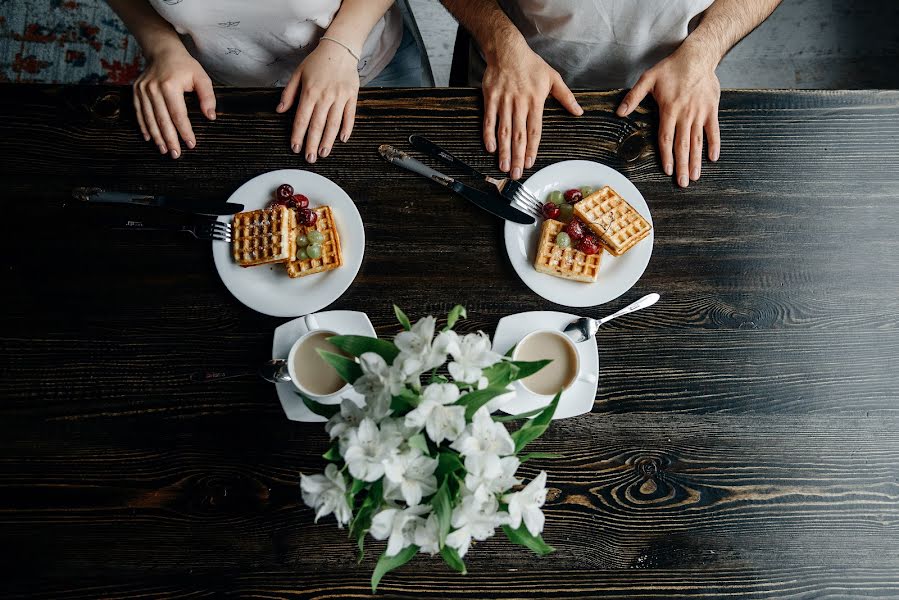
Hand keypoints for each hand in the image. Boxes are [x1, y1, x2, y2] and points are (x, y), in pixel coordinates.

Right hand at [133, 44, 215, 158]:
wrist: (163, 51)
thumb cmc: (185, 66)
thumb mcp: (201, 77)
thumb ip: (208, 97)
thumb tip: (210, 117)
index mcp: (170, 85)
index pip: (178, 115)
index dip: (185, 131)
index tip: (191, 144)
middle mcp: (153, 89)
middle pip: (163, 120)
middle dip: (170, 139)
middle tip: (176, 154)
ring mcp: (142, 90)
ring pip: (150, 119)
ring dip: (157, 137)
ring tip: (164, 150)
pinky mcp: (136, 91)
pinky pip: (139, 113)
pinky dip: (145, 127)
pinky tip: (150, 139)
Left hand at [276, 41, 359, 162]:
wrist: (340, 49)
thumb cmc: (317, 62)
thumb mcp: (298, 74)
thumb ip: (289, 93)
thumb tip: (280, 110)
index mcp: (309, 92)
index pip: (302, 118)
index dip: (298, 135)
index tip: (295, 148)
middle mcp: (325, 96)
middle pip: (317, 125)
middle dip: (312, 143)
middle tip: (309, 159)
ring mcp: (340, 97)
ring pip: (333, 123)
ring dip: (328, 141)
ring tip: (323, 153)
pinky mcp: (352, 96)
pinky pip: (350, 115)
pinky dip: (347, 128)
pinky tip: (342, 139)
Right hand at [482, 40, 582, 179]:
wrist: (508, 50)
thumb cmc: (531, 64)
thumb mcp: (553, 78)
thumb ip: (566, 97)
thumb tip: (578, 112)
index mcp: (535, 101)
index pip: (534, 130)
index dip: (532, 148)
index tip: (530, 162)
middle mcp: (519, 103)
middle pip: (518, 134)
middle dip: (517, 156)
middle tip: (516, 174)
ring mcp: (504, 101)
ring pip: (504, 130)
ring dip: (503, 150)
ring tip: (503, 167)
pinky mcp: (490, 98)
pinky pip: (489, 119)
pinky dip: (488, 134)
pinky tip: (490, 148)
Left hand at [617, 42, 720, 187]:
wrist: (698, 56)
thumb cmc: (671, 68)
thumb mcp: (647, 78)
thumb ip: (633, 97)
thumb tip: (619, 112)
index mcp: (669, 109)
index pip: (666, 138)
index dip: (667, 156)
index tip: (668, 170)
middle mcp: (685, 114)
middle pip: (683, 144)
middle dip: (683, 165)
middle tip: (682, 183)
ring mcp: (700, 113)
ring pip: (698, 141)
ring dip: (697, 160)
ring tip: (695, 176)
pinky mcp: (712, 109)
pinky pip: (714, 130)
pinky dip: (714, 144)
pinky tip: (713, 158)